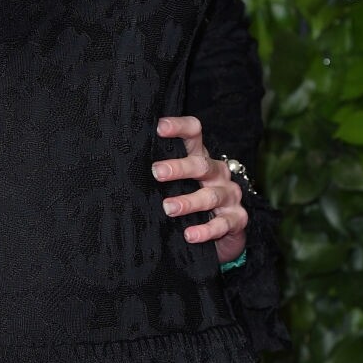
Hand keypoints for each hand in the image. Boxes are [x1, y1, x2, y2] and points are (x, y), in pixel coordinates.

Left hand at [151, 113, 247, 263]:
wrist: (227, 231)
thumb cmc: (194, 200)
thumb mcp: (181, 183)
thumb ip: (164, 174)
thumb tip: (125, 168)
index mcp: (202, 159)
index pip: (195, 134)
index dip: (180, 127)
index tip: (160, 128)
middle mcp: (218, 173)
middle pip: (201, 165)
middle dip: (179, 168)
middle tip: (157, 172)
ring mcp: (230, 195)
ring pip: (210, 196)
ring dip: (189, 201)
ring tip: (168, 207)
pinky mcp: (237, 219)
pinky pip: (222, 224)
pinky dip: (205, 230)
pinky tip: (189, 235)